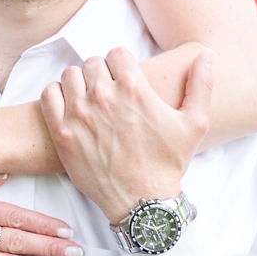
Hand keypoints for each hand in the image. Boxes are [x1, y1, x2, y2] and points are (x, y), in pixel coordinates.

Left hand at [41, 47, 211, 223]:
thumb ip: (202, 84)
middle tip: (108, 92)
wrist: (142, 202)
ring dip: (79, 83)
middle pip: (92, 62)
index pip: (116, 53)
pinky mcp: (61, 132)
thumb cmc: (168, 164)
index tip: (124, 79)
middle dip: (101, 74)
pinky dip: (58, 96)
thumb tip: (207, 54)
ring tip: (89, 99)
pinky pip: (49, 94)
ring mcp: (79, 114)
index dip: (122, 64)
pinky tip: (70, 108)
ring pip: (70, 75)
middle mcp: (104, 96)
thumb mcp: (195, 124)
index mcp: (134, 88)